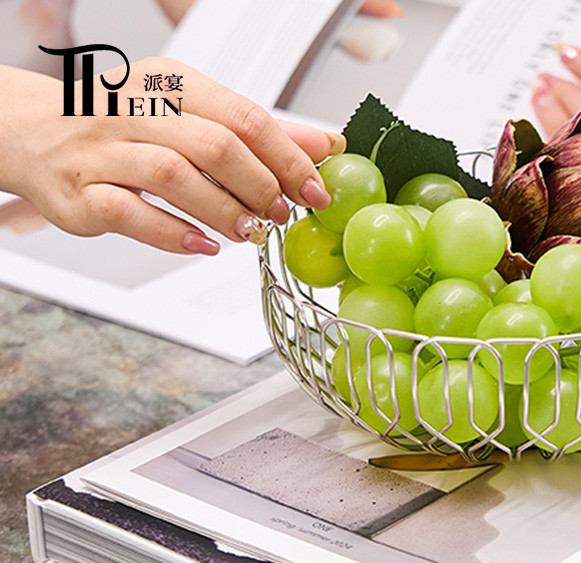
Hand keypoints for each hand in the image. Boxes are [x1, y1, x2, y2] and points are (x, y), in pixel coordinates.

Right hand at [0, 59, 344, 255]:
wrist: (34, 135)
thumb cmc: (124, 128)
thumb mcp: (191, 114)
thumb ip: (256, 131)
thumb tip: (324, 146)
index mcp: (169, 83)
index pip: (244, 116)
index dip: (288, 157)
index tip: (314, 189)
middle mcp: (133, 109)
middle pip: (214, 145)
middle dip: (259, 185)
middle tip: (278, 213)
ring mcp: (102, 150)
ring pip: (173, 176)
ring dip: (222, 211)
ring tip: (247, 231)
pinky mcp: (79, 192)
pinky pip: (129, 213)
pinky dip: (172, 233)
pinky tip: (201, 245)